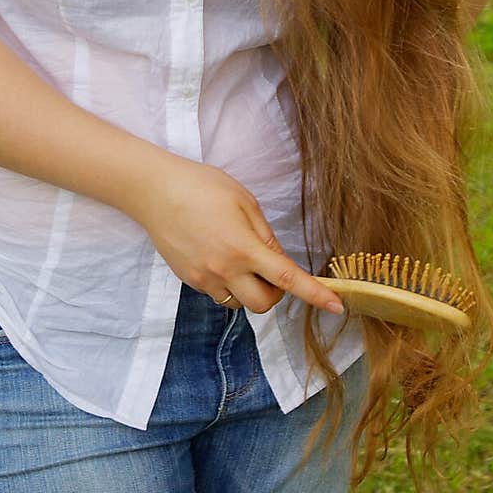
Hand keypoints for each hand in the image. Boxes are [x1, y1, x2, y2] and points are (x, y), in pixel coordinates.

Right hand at [132, 156, 343, 315]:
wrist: (154, 191)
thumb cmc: (202, 186)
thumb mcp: (243, 201)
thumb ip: (265, 234)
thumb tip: (280, 260)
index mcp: (243, 247)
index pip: (286, 278)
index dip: (314, 294)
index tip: (337, 306)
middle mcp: (224, 270)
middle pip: (263, 304)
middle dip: (274, 293)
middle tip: (270, 268)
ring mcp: (204, 278)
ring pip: (239, 304)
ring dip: (250, 290)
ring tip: (241, 261)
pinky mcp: (189, 280)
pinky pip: (218, 294)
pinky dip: (228, 283)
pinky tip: (219, 257)